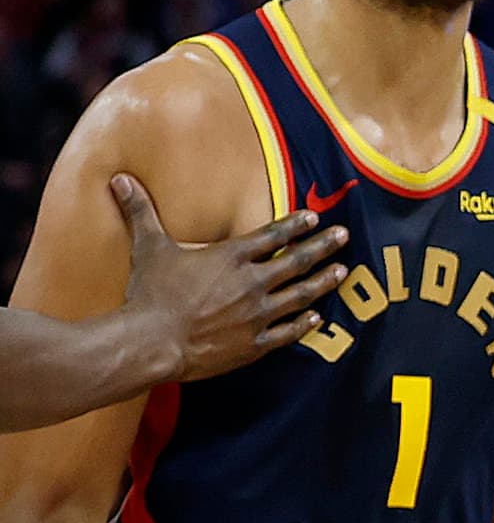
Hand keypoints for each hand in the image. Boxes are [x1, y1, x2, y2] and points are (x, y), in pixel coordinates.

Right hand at [110, 173, 345, 382]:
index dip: (295, 225)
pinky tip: (318, 317)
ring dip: (323, 282)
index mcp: (230, 257)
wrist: (153, 341)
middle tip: (345, 236)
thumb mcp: (148, 247)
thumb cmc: (150, 293)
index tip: (315, 218)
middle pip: (297, 262)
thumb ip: (141, 212)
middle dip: (323, 247)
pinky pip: (289, 332)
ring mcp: (258, 315)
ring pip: (301, 295)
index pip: (272, 236)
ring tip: (342, 272)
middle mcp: (251, 283)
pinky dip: (305, 323)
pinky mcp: (256, 344)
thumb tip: (120, 179)